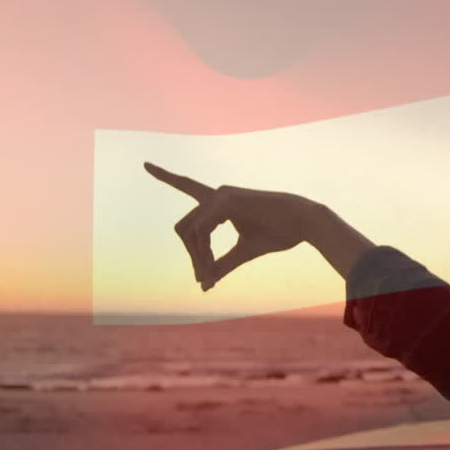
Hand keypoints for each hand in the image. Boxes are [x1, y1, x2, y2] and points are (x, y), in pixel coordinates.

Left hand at [145, 162, 326, 289]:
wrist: (304, 223)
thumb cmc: (280, 233)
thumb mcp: (245, 252)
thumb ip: (222, 264)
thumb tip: (203, 285)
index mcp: (221, 204)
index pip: (187, 186)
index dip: (167, 176)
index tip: (146, 164)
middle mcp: (217, 195)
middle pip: (183, 228)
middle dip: (191, 256)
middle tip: (204, 278)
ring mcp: (221, 195)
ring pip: (189, 231)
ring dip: (196, 258)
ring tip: (210, 276)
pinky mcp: (226, 200)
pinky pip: (200, 230)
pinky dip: (201, 252)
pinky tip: (210, 265)